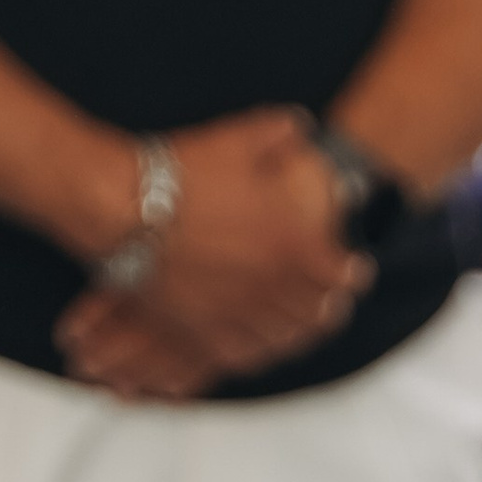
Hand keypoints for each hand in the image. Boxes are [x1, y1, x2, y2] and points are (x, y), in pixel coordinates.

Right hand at [57, 109, 370, 390]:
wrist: (125, 208)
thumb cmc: (182, 172)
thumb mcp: (238, 139)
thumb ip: (277, 133)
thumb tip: (299, 127)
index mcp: (291, 243)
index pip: (336, 270)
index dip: (349, 272)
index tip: (356, 272)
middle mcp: (271, 287)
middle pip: (312, 310)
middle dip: (325, 306)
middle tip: (333, 306)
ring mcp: (237, 314)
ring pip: (281, 337)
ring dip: (296, 334)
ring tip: (301, 331)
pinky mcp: (201, 332)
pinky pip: (240, 354)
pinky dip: (257, 353)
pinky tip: (260, 351)